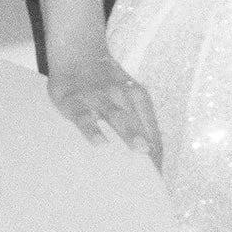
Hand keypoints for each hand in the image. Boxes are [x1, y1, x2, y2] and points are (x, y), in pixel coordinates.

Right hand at [48, 51, 162, 169]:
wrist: (77, 49)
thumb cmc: (105, 82)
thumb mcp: (126, 95)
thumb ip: (137, 121)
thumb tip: (150, 157)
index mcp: (139, 99)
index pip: (153, 132)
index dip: (157, 157)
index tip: (156, 182)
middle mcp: (122, 96)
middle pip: (139, 126)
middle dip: (148, 149)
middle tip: (153, 174)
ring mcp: (98, 97)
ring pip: (116, 117)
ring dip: (129, 133)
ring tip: (140, 151)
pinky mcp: (74, 99)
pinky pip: (84, 116)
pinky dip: (93, 129)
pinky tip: (100, 143)